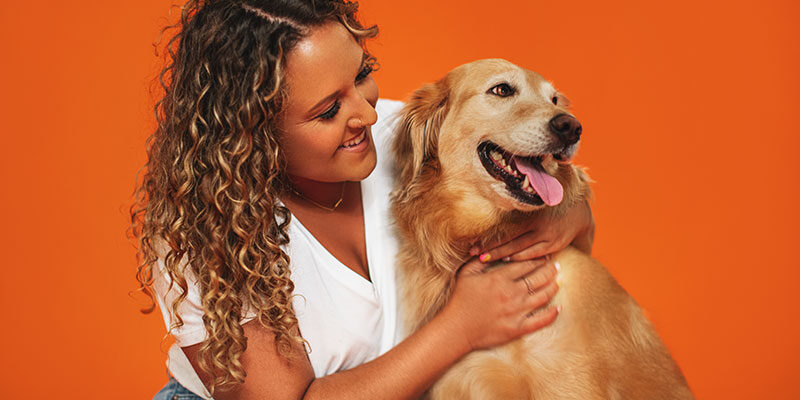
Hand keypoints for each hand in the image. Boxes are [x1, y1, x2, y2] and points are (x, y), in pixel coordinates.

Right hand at [440, 256, 560, 350]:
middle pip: (539, 277)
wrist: (457, 328)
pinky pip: (541, 320)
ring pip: (544, 296)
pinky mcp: (519, 328)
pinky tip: (558, 307)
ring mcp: (517, 311)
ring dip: (554, 287)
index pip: (526, 264)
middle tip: (556, 266)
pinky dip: (552, 313)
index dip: (538, 259)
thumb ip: (480, 260)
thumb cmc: (460, 300)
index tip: (544, 256)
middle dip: (550, 269)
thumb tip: (491, 251)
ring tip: (559, 281)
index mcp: (500, 278)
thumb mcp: (466, 274)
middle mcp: (512, 293)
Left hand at [471, 199, 594, 262]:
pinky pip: (533, 255)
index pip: (506, 229)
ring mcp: (548, 238)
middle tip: (473, 254)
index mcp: (533, 214)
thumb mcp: (536, 198)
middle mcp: (540, 227)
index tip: (473, 243)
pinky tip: (507, 260)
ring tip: (485, 260)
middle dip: (491, 249)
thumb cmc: (551, 202)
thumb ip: (520, 201)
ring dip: (502, 255)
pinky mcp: (554, 246)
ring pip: (520, 251)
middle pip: (510, 242)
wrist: (579, 211)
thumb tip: (496, 196)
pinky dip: (519, 258)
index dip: (490, 238)